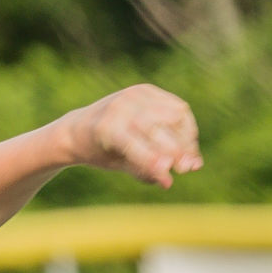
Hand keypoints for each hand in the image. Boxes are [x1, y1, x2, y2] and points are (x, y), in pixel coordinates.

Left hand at [57, 84, 202, 187]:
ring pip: (175, 116)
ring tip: (191, 159)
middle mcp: (120, 108)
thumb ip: (141, 172)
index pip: (136, 147)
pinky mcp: (145, 89)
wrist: (80, 127)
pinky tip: (188, 142)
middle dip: (178, 151)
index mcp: (108, 130)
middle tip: (191, 169)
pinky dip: (186, 125)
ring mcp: (133, 95)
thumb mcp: (116, 165)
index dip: (154, 164)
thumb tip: (168, 182)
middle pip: (160, 130)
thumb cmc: (99, 152)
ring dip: (187, 139)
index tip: (169, 180)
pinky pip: (176, 107)